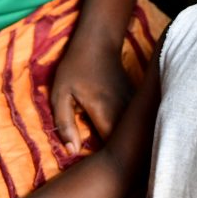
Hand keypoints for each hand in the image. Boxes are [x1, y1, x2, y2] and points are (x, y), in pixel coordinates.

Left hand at [51, 35, 132, 154]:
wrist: (99, 40)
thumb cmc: (76, 66)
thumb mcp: (60, 94)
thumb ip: (65, 124)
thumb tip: (73, 151)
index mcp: (104, 110)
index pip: (110, 145)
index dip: (103, 156)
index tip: (92, 156)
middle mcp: (124, 109)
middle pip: (124, 140)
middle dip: (113, 150)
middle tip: (98, 148)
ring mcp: (133, 103)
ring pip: (130, 131)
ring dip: (121, 138)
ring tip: (107, 137)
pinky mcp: (135, 99)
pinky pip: (132, 121)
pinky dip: (125, 128)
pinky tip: (115, 125)